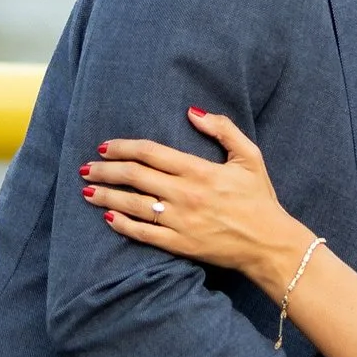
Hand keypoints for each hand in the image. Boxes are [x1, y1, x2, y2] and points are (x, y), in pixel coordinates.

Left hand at [79, 109, 305, 288]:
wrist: (270, 244)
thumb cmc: (259, 199)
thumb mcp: (249, 157)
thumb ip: (223, 129)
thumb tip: (192, 112)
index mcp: (199, 170)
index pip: (150, 153)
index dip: (123, 147)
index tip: (105, 146)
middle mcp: (185, 194)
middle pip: (134, 176)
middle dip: (106, 171)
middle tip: (87, 168)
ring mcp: (180, 221)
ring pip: (132, 205)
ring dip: (106, 196)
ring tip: (87, 191)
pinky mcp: (180, 245)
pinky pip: (143, 234)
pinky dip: (122, 225)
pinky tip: (108, 218)